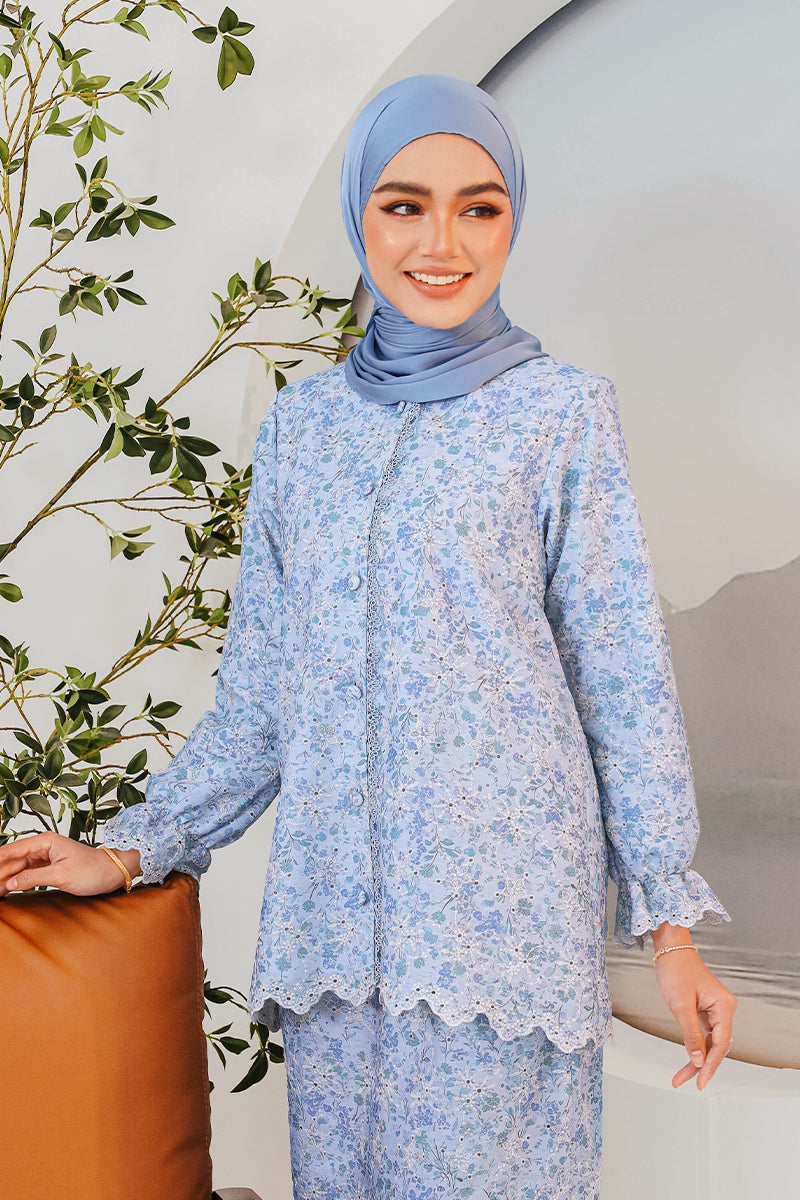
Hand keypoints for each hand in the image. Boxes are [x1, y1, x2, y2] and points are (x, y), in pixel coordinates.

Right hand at [0, 832, 140, 896]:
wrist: (112, 873)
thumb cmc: (93, 870)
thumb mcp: (61, 875)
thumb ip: (33, 878)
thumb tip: (9, 883)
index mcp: (44, 842)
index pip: (11, 851)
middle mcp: (42, 847)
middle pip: (12, 860)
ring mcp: (45, 857)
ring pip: (17, 869)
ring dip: (4, 880)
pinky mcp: (49, 868)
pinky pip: (26, 874)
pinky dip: (15, 883)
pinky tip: (5, 891)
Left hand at [654, 941, 736, 1090]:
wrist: (670, 950)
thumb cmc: (676, 970)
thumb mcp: (681, 1005)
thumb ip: (691, 1034)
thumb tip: (698, 1060)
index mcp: (724, 1006)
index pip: (720, 1044)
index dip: (710, 1065)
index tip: (700, 1081)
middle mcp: (723, 1009)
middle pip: (715, 1046)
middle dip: (700, 1065)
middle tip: (684, 1081)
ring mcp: (715, 1010)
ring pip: (708, 1043)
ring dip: (696, 1059)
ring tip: (681, 1077)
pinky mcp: (705, 1011)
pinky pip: (703, 1034)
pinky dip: (694, 1047)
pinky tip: (687, 1061)